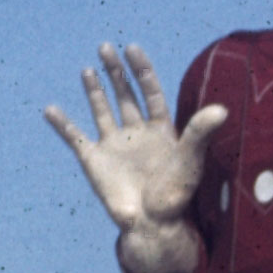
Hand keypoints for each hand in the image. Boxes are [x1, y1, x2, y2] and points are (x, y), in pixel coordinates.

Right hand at [43, 43, 227, 272]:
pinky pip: (75, 138)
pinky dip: (62, 124)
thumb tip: (222, 110)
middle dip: (117, 72)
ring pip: (103, 111)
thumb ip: (201, 134)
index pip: (151, 92)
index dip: (142, 70)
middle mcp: (137, 133)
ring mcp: (114, 146)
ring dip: (95, 91)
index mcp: (161, 130)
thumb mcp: (191, 161)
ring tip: (88, 69)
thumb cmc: (175, 196)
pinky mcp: (95, 161)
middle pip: (125, 95)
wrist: (151, 225)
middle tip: (106, 47)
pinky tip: (50, 109)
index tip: (132, 49)